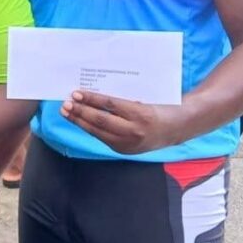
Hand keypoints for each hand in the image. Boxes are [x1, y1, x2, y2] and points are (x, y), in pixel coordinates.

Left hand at [61, 90, 182, 153]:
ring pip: (98, 131)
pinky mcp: (124, 150)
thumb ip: (121, 98)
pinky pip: (102, 138)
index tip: (76, 93)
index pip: (109, 105)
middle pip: (100, 120)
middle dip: (80, 111)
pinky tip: (79, 121)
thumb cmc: (160, 107)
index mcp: (141, 114)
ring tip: (66, 112)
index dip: (91, 99)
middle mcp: (134, 131)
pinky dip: (89, 128)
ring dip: (79, 121)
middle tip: (65, 103)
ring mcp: (128, 143)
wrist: (177, 128)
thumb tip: (93, 92)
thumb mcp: (144, 98)